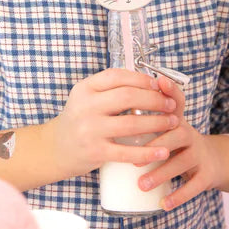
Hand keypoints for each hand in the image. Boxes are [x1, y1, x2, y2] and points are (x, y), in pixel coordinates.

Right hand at [50, 68, 179, 178]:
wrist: (56, 149)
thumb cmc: (80, 120)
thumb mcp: (87, 98)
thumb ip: (110, 89)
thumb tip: (149, 82)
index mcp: (85, 88)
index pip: (117, 76)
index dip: (141, 79)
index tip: (158, 85)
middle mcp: (86, 106)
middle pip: (128, 97)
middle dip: (155, 99)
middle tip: (171, 104)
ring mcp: (90, 130)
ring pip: (132, 123)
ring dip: (158, 122)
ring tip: (173, 122)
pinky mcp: (95, 152)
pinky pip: (128, 152)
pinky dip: (149, 152)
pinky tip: (163, 151)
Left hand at [134, 75, 224, 210]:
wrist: (213, 161)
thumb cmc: (177, 142)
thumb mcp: (166, 125)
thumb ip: (143, 113)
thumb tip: (110, 104)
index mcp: (177, 119)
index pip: (176, 101)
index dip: (170, 91)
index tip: (159, 83)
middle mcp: (190, 133)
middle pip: (176, 134)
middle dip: (155, 146)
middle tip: (133, 160)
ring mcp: (199, 154)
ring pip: (182, 162)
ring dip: (161, 173)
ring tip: (141, 184)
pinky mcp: (207, 174)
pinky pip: (194, 186)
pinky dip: (179, 196)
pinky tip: (164, 204)